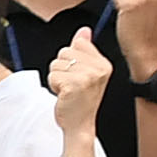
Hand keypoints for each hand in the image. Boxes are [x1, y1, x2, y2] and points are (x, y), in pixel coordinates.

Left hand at [45, 22, 113, 150]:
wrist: (80, 125)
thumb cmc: (81, 101)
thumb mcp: (87, 73)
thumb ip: (85, 49)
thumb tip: (84, 31)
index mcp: (104, 64)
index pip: (78, 43)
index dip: (71, 59)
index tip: (78, 74)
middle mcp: (98, 69)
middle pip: (65, 52)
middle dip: (62, 68)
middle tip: (72, 85)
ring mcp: (87, 77)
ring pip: (56, 64)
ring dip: (57, 78)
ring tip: (68, 91)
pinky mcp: (73, 85)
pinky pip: (52, 75)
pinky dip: (54, 86)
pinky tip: (64, 96)